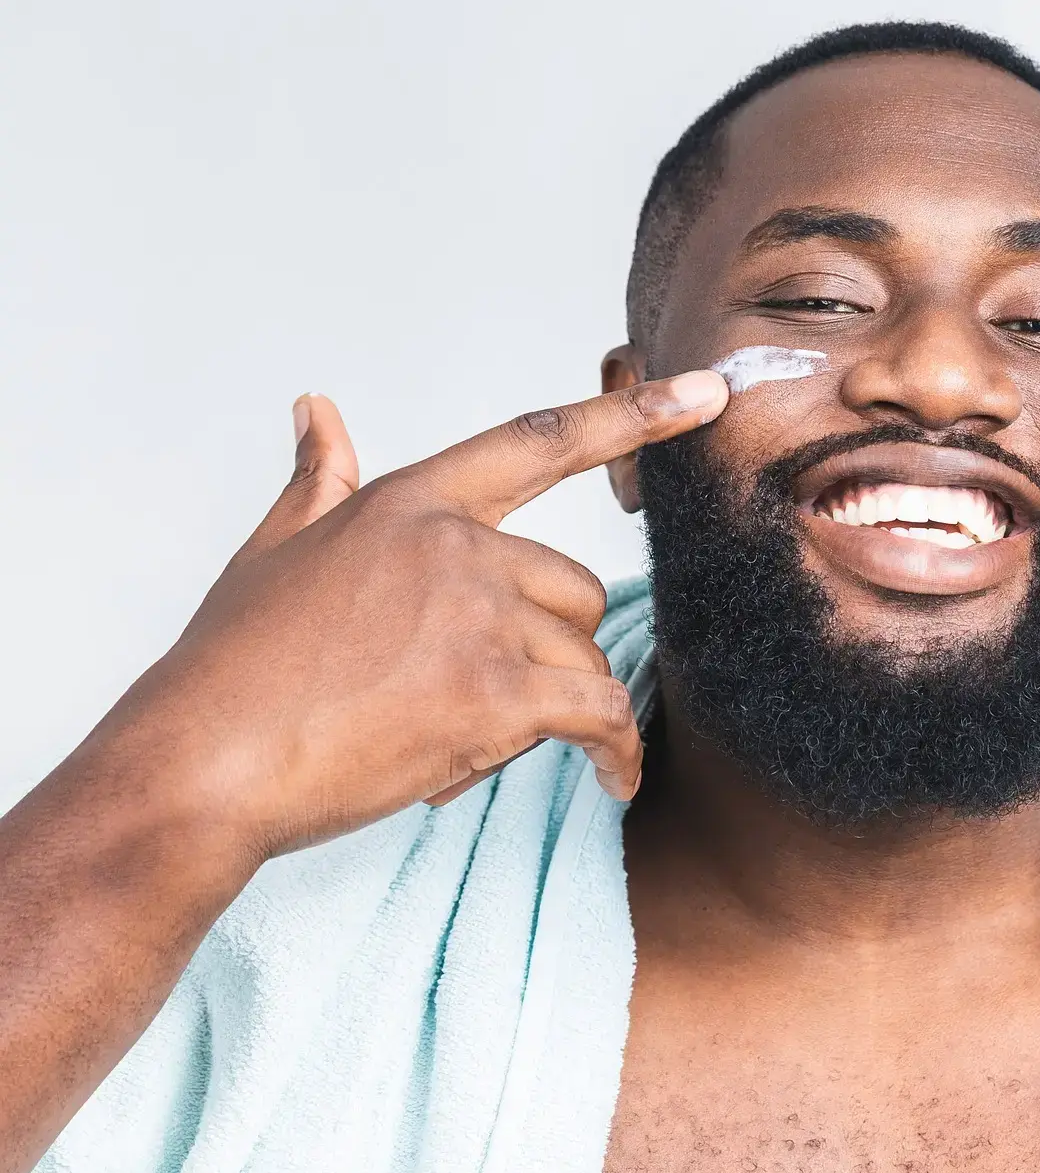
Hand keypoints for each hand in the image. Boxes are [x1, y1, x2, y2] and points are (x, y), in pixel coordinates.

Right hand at [98, 372, 727, 857]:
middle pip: (573, 590)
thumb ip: (318, 479)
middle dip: (547, 651)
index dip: (633, 413)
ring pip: (584, 657)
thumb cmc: (231, 668)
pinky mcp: (497, 695)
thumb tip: (315, 408)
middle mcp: (458, 547)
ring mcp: (480, 618)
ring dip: (561, 711)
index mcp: (412, 504)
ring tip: (483, 749)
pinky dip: (617, 751)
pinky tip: (614, 780)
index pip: (542, 441)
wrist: (201, 764)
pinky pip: (599, 714)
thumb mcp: (273, 552)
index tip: (705, 392)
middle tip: (472, 702)